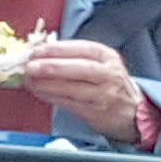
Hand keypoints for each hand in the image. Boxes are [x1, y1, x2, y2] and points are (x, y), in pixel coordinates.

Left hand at [18, 35, 145, 140]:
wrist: (131, 110)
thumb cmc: (107, 82)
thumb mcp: (99, 63)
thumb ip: (73, 56)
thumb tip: (38, 53)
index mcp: (107, 57)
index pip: (84, 49)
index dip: (59, 49)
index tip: (37, 50)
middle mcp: (109, 74)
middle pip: (81, 68)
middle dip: (52, 67)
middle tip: (30, 66)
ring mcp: (104, 94)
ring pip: (73, 88)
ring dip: (47, 84)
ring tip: (29, 80)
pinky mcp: (96, 112)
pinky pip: (69, 103)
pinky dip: (51, 97)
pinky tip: (38, 91)